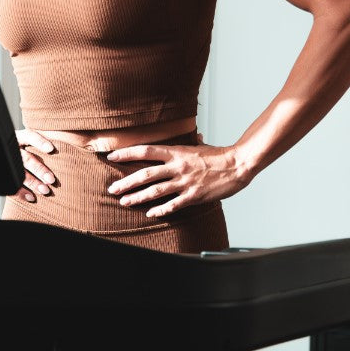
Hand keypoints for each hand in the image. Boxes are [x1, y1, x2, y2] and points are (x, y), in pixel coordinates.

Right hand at [14, 128, 57, 202]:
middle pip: (26, 158)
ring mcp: (9, 161)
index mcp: (22, 137)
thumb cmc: (33, 147)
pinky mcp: (7, 174)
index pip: (29, 136)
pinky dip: (21, 192)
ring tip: (45, 190)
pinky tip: (32, 197)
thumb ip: (57, 141)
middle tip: (51, 179)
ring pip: (19, 172)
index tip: (51, 149)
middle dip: (39, 169)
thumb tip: (91, 145)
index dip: (39, 142)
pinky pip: (11, 184)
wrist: (7, 153)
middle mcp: (14, 148)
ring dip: (33, 182)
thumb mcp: (39, 140)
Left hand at [105, 142, 248, 217]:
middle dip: (127, 182)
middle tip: (112, 189)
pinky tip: (150, 213)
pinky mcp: (193, 196)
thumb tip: (192, 136)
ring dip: (138, 197)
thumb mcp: (199, 145)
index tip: (112, 156)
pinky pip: (173, 204)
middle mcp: (177, 166)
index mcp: (176, 151)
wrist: (237, 165)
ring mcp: (185, 182)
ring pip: (156, 191)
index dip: (127, 154)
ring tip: (124, 202)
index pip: (146, 151)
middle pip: (146, 174)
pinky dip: (161, 210)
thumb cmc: (218, 155)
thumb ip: (190, 143)